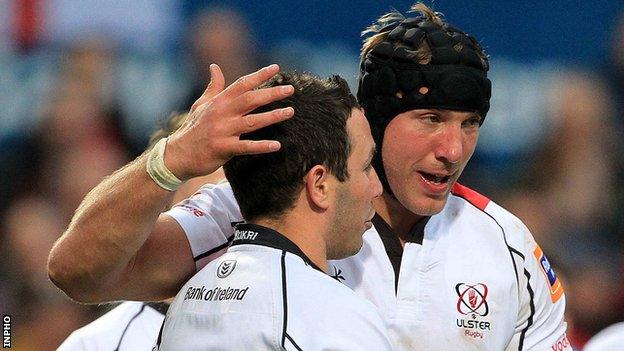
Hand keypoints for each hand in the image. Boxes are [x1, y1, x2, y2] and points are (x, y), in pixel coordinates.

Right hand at [164, 64, 294, 179]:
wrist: (177, 155)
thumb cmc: (192, 129)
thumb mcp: (201, 105)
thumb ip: (213, 87)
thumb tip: (214, 66)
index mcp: (218, 102)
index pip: (242, 84)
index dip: (259, 75)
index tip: (276, 68)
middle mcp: (221, 113)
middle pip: (250, 99)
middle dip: (272, 93)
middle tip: (290, 89)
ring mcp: (222, 131)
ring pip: (252, 122)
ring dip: (272, 117)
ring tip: (290, 112)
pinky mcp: (222, 149)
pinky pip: (246, 147)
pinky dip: (261, 146)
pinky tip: (277, 145)